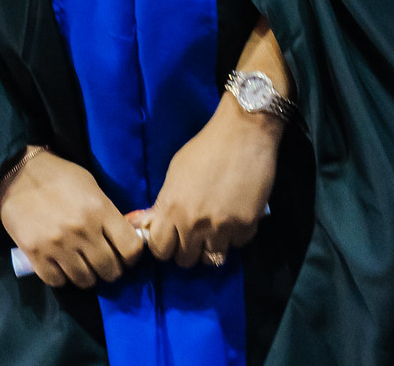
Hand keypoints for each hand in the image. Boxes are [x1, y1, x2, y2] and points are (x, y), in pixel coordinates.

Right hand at [0, 148, 146, 289]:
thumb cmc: (59, 176)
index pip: (131, 249)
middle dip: (110, 269)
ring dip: (86, 275)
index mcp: (99, 210)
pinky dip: (62, 277)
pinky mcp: (35, 255)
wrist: (17, 172)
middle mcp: (82, 231)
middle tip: (103, 262)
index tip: (125, 256)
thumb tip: (124, 238)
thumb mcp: (91, 187)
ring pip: (86, 281)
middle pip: (110, 270)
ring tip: (81, 264)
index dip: (132, 257)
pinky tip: (61, 266)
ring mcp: (58, 245)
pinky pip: (58, 281)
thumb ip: (108, 214)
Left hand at [134, 102, 279, 268]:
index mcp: (171, 208)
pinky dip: (236, 234)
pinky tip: (235, 215)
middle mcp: (194, 223)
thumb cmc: (205, 148)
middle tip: (195, 233)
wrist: (243, 133)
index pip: (160, 250)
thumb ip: (163, 203)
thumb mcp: (175, 172)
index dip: (165, 245)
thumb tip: (147, 224)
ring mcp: (222, 227)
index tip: (172, 238)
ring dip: (213, 245)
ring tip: (217, 227)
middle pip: (185, 260)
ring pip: (212, 258)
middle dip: (188, 248)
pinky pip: (237, 244)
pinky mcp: (246, 226)